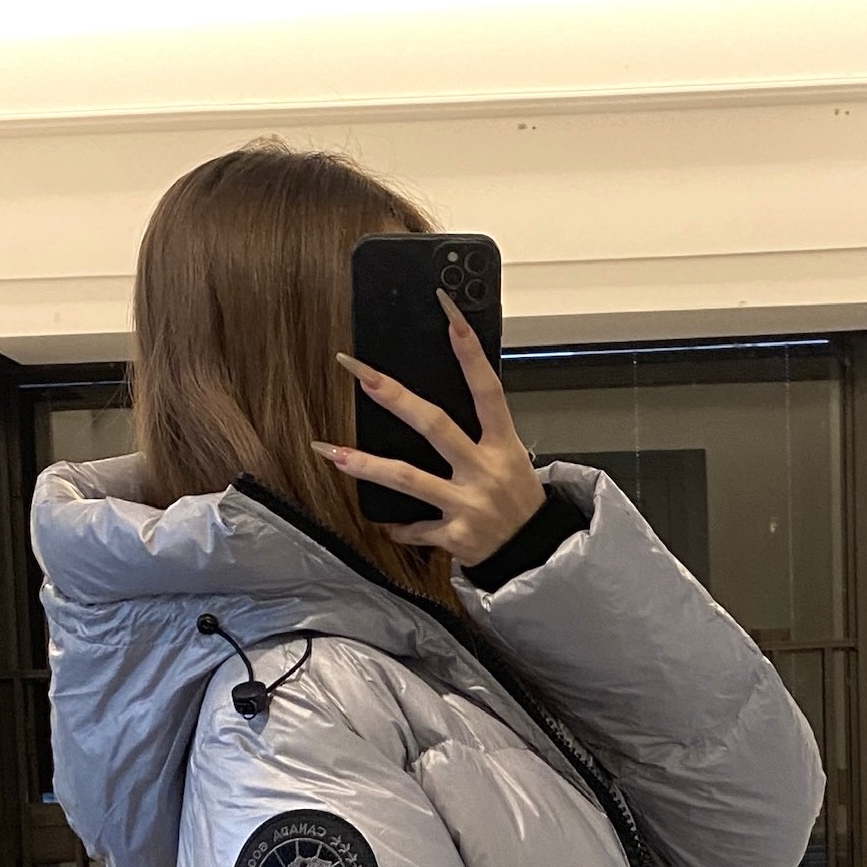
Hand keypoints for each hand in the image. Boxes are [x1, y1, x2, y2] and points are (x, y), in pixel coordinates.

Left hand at [313, 289, 543, 564]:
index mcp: (503, 445)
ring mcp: (469, 504)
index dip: (469, 350)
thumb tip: (434, 403)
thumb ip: (481, 432)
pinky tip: (383, 522)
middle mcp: (485, 470)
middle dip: (395, 397)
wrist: (537, 555)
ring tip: (330, 452)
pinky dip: (398, 526)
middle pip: (435, 425)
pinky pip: (416, 528)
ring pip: (409, 479)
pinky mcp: (456, 536)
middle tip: (358, 372)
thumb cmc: (517, 501)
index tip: (447, 311)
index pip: (486, 388)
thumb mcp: (511, 459)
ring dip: (367, 465)